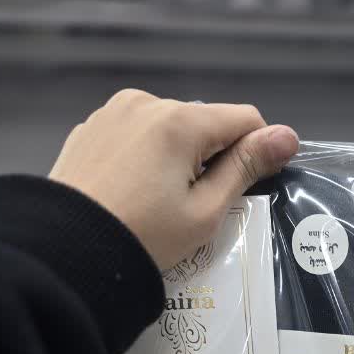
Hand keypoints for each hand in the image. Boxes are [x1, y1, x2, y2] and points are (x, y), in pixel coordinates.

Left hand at [50, 89, 298, 272]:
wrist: (65, 250)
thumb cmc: (144, 237)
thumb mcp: (206, 211)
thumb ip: (246, 168)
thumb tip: (288, 136)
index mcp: (179, 121)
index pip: (244, 118)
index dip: (257, 151)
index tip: (246, 189)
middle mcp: (146, 102)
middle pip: (204, 122)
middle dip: (212, 156)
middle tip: (195, 207)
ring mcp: (113, 112)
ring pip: (169, 127)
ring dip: (179, 156)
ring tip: (160, 201)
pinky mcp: (90, 128)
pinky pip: (136, 134)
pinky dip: (146, 156)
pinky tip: (132, 192)